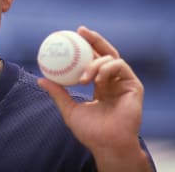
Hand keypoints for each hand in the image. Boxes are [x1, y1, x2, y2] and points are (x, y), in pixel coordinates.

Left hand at [38, 26, 152, 170]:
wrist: (107, 144)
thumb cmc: (90, 131)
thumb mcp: (69, 109)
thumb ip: (58, 93)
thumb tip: (41, 79)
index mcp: (100, 85)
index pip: (93, 60)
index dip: (84, 46)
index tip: (71, 36)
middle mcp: (113, 81)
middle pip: (105, 52)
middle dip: (94, 39)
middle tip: (80, 31)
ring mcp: (124, 82)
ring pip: (111, 59)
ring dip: (95, 63)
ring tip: (83, 77)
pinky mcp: (133, 86)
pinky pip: (120, 66)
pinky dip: (107, 69)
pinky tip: (97, 79)